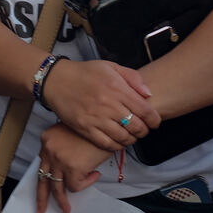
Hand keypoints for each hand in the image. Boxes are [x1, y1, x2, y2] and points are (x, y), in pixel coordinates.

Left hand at [36, 123, 110, 212]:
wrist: (108, 123)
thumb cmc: (93, 128)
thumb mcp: (71, 133)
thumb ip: (63, 148)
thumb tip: (65, 166)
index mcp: (47, 140)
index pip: (42, 164)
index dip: (47, 175)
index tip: (47, 185)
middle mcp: (49, 150)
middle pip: (42, 179)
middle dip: (41, 198)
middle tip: (40, 210)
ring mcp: (59, 160)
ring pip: (57, 188)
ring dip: (62, 202)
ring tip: (66, 211)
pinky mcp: (72, 168)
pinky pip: (76, 187)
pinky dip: (86, 183)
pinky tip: (95, 173)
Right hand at [41, 58, 160, 151]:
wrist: (57, 81)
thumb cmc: (85, 73)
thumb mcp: (111, 66)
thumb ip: (132, 78)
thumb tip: (148, 93)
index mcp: (116, 88)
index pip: (144, 110)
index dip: (154, 120)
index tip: (155, 122)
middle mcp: (108, 104)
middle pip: (136, 126)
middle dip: (144, 130)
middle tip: (144, 129)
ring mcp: (96, 118)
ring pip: (123, 137)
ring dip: (132, 139)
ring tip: (132, 135)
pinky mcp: (85, 128)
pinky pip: (106, 144)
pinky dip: (116, 146)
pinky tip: (118, 141)